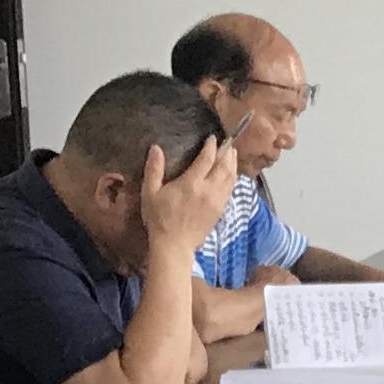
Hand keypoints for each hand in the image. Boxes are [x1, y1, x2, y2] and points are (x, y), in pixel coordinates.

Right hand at [151, 133, 240, 252]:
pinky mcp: (220, 210)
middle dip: (227, 152)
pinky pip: (230, 190)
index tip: (212, 138)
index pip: (207, 158)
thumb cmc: (159, 219)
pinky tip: (232, 174)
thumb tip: (156, 148)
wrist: (174, 245)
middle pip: (224, 166)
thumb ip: (154, 169)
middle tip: (228, 142)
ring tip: (233, 154)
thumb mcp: (151, 193)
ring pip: (231, 178)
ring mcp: (217, 201)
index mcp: (192, 183)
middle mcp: (209, 190)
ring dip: (233, 164)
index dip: (211, 146)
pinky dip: (233, 178)